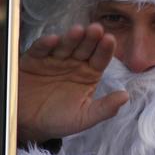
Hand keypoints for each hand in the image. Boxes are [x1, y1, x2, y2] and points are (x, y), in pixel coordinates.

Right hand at [17, 23, 129, 141]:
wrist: (29, 125)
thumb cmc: (59, 120)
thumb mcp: (84, 118)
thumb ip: (104, 108)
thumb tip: (126, 97)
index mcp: (89, 73)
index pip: (100, 58)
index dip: (105, 49)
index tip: (110, 40)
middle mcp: (73, 62)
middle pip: (84, 47)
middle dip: (90, 38)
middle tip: (96, 29)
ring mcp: (54, 59)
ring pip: (65, 45)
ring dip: (71, 38)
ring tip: (78, 31)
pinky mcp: (33, 60)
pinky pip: (40, 50)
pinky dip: (45, 44)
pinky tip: (53, 40)